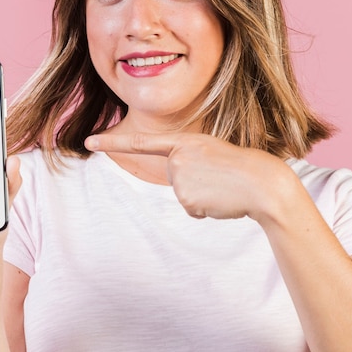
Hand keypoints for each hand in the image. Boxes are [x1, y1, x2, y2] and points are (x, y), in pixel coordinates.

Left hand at [84, 132, 295, 220]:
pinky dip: (205, 209)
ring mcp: (180, 179)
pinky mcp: (186, 199)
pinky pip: (191, 210)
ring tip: (221, 188)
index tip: (89, 141)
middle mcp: (177, 158)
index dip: (113, 142)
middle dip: (193, 183)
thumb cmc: (241, 168)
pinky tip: (220, 200)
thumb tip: (182, 188)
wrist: (262, 182)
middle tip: (217, 177)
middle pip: (173, 177)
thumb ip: (189, 161)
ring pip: (183, 195)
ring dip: (201, 197)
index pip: (142, 142)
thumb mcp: (212, 153)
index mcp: (185, 141)